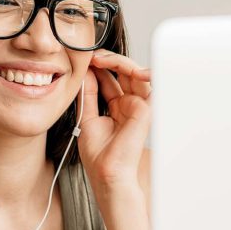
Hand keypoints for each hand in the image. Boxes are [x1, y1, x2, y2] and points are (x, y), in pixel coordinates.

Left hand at [77, 49, 151, 188]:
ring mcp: (139, 106)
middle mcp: (131, 105)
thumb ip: (88, 96)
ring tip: (100, 58)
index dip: (100, 67)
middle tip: (92, 55)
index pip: (112, 80)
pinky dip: (135, 70)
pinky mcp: (146, 108)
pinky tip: (118, 64)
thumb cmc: (100, 155)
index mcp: (118, 108)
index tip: (85, 60)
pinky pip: (146, 82)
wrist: (107, 173)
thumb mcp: (87, 118)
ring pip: (134, 73)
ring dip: (117, 62)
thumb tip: (84, 73)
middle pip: (124, 73)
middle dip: (108, 60)